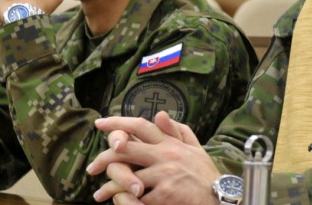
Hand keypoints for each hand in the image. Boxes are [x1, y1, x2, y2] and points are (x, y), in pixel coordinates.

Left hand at [88, 112, 219, 204]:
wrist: (219, 197)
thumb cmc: (204, 174)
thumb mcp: (195, 148)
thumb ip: (177, 131)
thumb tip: (159, 115)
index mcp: (170, 143)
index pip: (140, 126)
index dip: (118, 123)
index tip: (100, 123)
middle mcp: (165, 154)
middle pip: (125, 150)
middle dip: (104, 157)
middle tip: (92, 167)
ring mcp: (164, 174)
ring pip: (127, 176)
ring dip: (110, 187)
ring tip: (101, 195)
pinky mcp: (164, 194)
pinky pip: (137, 197)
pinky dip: (126, 201)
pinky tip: (120, 204)